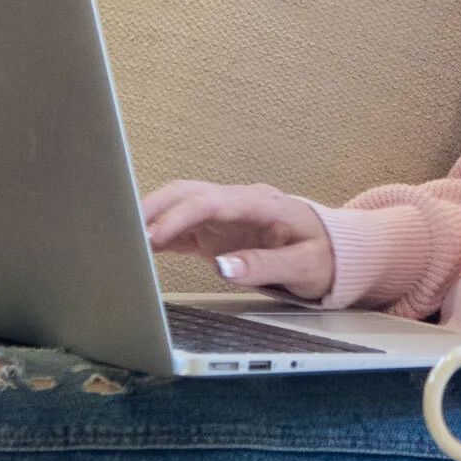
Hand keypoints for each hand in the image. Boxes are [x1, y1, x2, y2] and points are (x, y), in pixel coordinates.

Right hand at [140, 180, 336, 300]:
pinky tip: (140, 248)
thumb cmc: (326, 256)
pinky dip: (160, 234)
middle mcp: (239, 202)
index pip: (211, 200)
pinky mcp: (219, 231)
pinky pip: (183, 225)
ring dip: (152, 218)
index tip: (154, 236)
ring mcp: (227, 215)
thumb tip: (223, 266)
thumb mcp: (305, 266)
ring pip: (180, 204)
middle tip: (123, 234)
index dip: (179, 216)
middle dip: (153, 209)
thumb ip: (264, 265)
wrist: (338, 251)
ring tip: (123, 242)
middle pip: (187, 193)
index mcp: (261, 203)